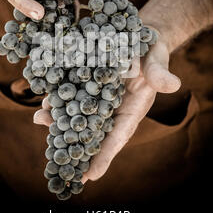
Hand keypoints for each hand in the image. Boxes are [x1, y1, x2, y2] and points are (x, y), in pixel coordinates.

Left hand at [33, 30, 180, 182]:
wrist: (137, 36)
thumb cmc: (151, 52)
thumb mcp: (157, 60)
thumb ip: (160, 74)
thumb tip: (173, 85)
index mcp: (132, 108)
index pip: (119, 136)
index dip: (105, 155)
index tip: (89, 176)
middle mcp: (112, 107)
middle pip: (93, 130)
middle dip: (74, 143)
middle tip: (58, 159)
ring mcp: (98, 96)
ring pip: (78, 113)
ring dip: (59, 119)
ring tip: (40, 119)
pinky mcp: (88, 82)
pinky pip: (72, 94)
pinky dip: (59, 99)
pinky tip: (45, 101)